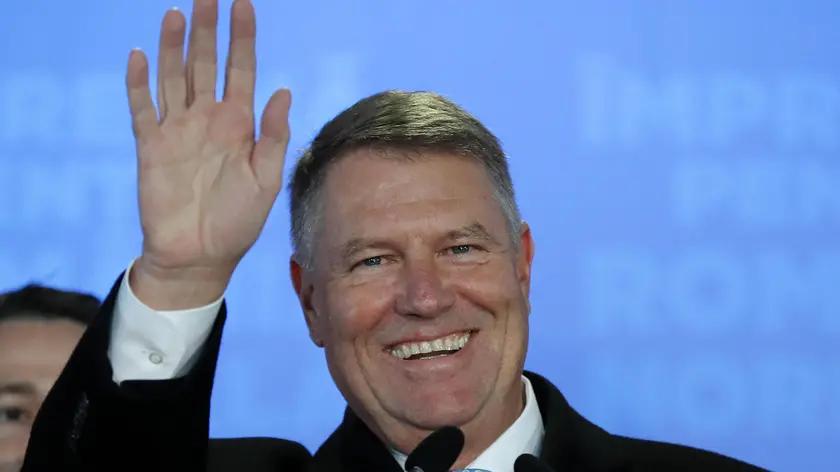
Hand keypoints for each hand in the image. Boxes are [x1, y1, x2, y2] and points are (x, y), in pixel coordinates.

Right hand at [125, 0, 290, 306]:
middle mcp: (208, 120)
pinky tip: (140, 57)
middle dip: (206, 30)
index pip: (241, 70)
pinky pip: (142, 109)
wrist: (200, 256)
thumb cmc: (238, 222)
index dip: (242, 38)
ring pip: (174, 78)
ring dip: (173, 47)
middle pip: (205, 64)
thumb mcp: (266, 180)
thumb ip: (273, 136)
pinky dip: (139, 84)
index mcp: (239, 125)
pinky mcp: (150, 147)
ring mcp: (177, 131)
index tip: (243, 3)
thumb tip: (283, 91)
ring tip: (175, 14)